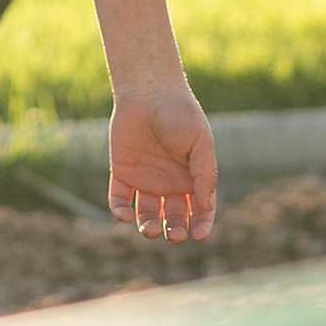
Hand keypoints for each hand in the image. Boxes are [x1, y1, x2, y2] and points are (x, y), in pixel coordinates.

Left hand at [108, 85, 216, 242]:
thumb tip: (206, 207)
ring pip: (146, 215)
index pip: (199, 209)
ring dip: (149, 227)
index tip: (198, 234)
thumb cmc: (179, 113)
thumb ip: (205, 174)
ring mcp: (144, 179)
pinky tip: (125, 216)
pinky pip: (119, 200)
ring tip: (151, 228)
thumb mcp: (200, 142)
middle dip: (176, 230)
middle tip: (175, 234)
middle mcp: (168, 182)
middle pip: (173, 217)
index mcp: (191, 176)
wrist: (147, 91)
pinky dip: (120, 213)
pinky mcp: (122, 173)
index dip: (201, 224)